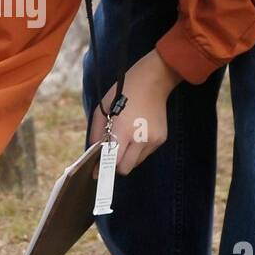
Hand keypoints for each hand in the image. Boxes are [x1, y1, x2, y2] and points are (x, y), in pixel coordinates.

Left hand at [88, 47, 181, 176]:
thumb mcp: (103, 109)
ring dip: (127, 157)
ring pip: (136, 163)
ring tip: (125, 139)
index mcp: (124, 130)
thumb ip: (97, 133)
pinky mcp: (161, 139)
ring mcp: (153, 140)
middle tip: (111, 154)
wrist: (152, 81)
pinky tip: (136, 133)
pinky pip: (145, 154)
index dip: (103, 168)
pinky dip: (138, 149)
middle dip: (116, 164)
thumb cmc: (123, 93)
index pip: (113, 161)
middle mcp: (140, 139)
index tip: (96, 173)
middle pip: (125, 168)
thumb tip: (94, 152)